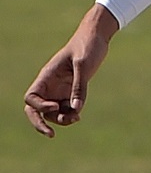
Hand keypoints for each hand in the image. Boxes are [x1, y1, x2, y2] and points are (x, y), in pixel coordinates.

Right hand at [24, 4, 119, 137]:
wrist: (97, 37)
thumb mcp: (84, 65)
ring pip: (52, 113)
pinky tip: (78, 114)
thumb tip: (76, 109)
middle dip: (40, 123)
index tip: (56, 106)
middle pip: (35, 109)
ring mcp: (59, 89)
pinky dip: (70, 115)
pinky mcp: (71, 92)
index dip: (40, 106)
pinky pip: (65, 109)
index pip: (32, 97)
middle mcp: (50, 85)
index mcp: (47, 76)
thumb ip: (79, 86)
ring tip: (75, 119)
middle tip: (51, 134)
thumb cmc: (87, 46)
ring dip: (60, 120)